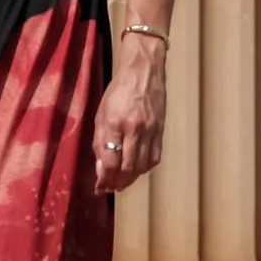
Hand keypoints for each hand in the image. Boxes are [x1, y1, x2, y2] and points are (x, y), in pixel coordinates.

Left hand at [94, 35, 166, 192]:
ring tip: (122, 182)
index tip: (99, 188)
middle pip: (127, 168)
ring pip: (142, 166)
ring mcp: (150, 131)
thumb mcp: (101, 113)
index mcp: (115, 123)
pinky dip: (145, 168)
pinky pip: (154, 158)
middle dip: (117, 183)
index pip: (110, 162)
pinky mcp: (161, 130)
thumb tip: (100, 168)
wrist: (144, 71)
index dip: (104, 180)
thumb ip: (100, 141)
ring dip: (131, 179)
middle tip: (110, 188)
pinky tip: (137, 169)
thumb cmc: (118, 90)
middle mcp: (134, 129)